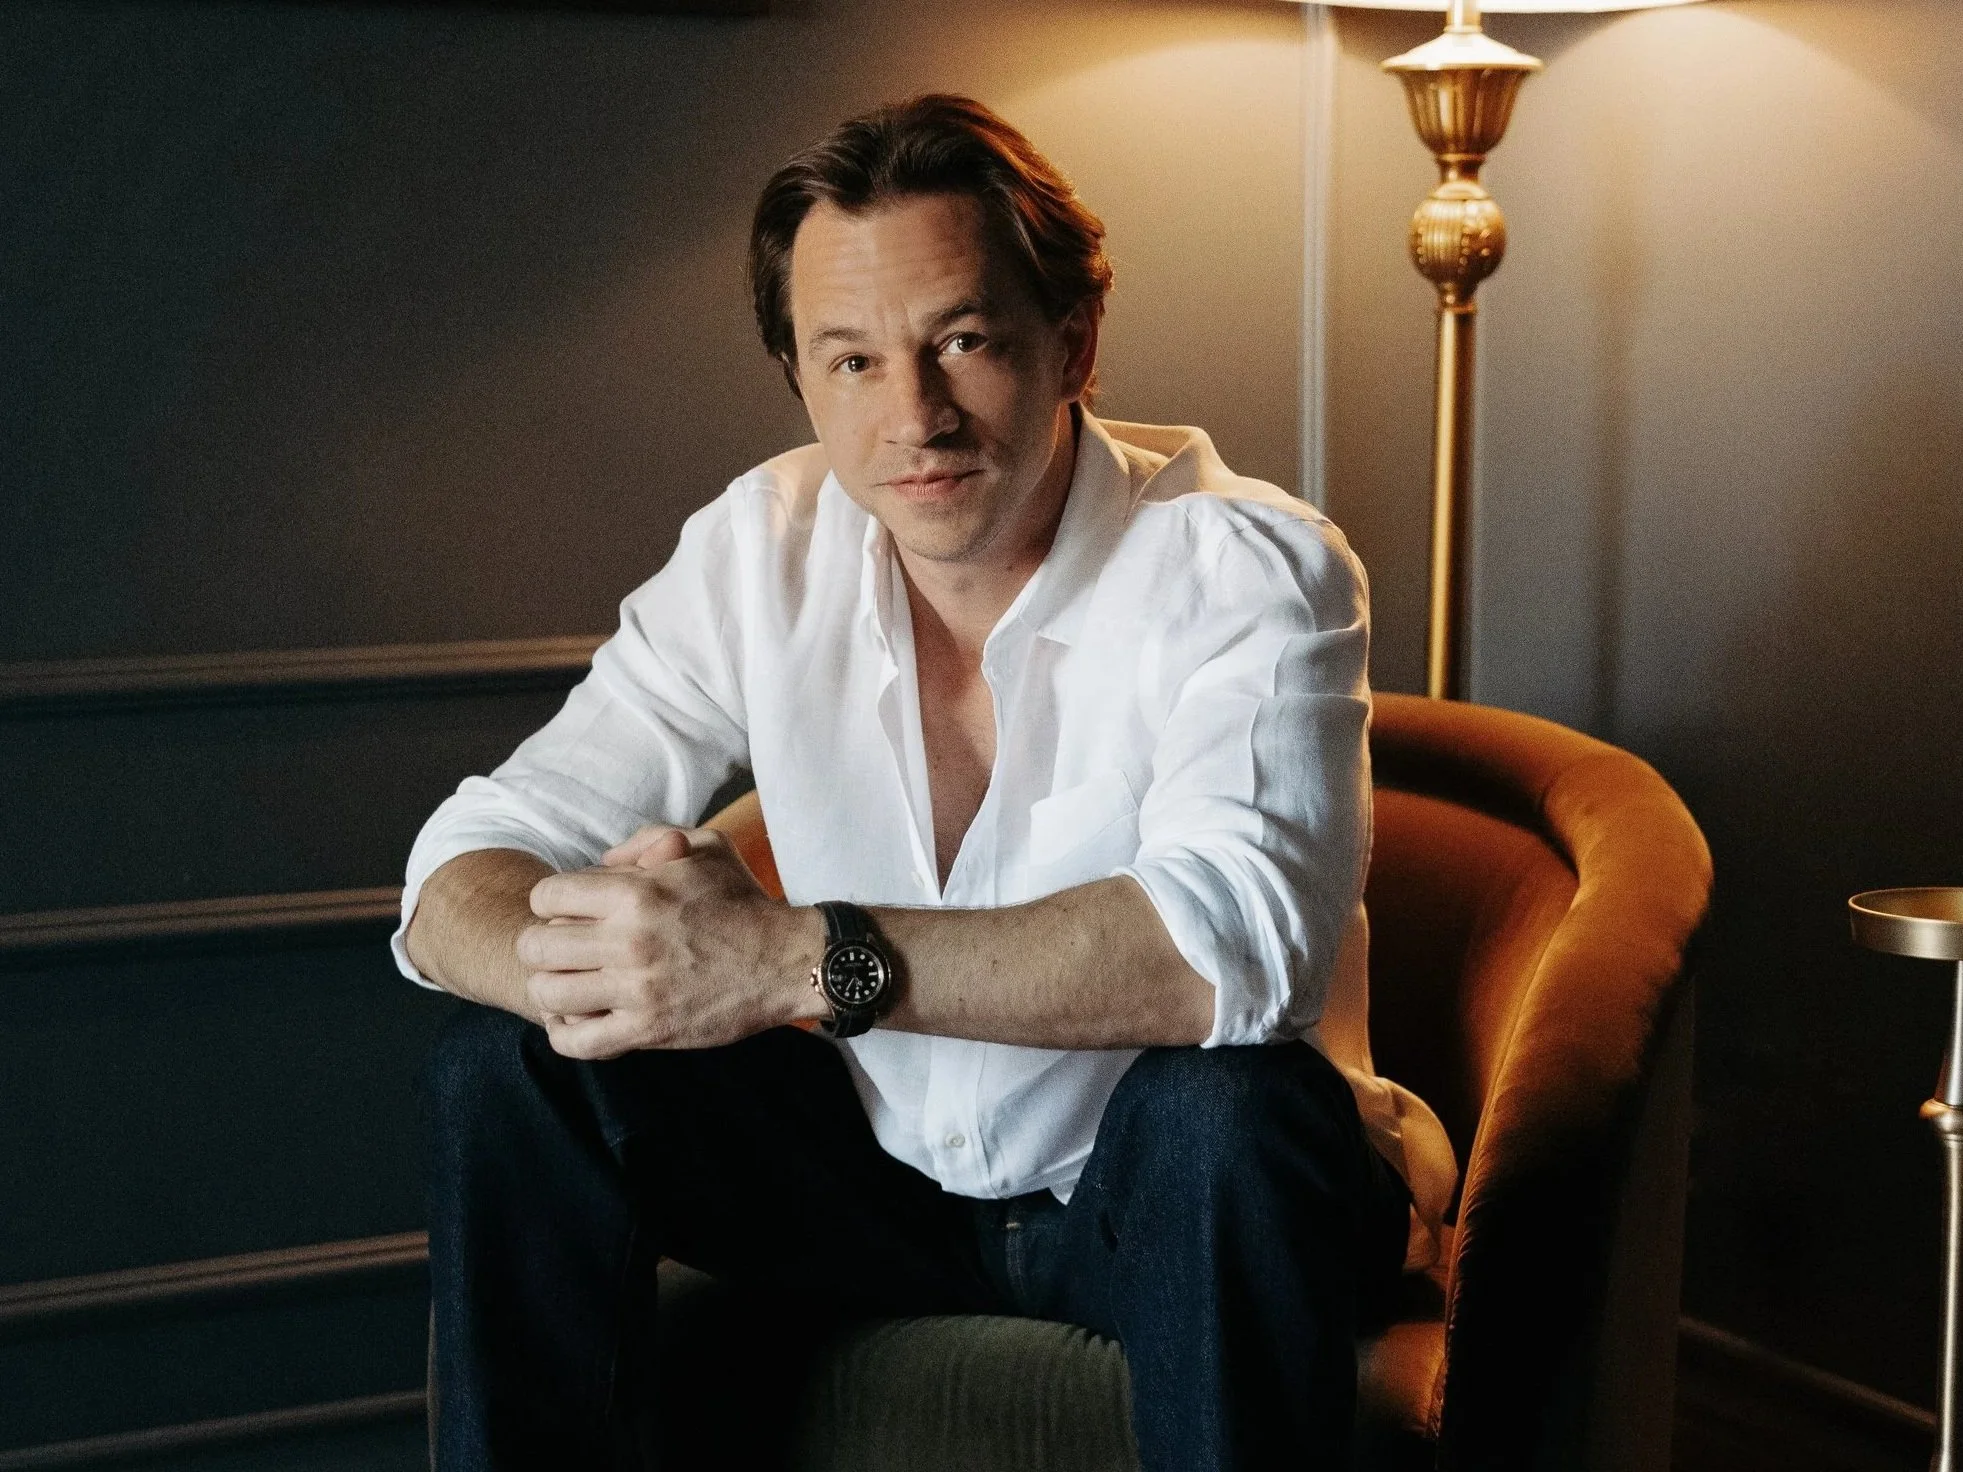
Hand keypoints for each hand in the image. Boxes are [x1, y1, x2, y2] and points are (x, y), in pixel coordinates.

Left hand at [518, 827, 820, 1058]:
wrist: (788, 960)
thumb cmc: (744, 901)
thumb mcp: (706, 847)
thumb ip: (648, 841)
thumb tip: (602, 861)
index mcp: (636, 893)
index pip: (546, 897)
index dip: (551, 902)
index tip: (571, 912)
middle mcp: (629, 941)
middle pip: (536, 946)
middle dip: (542, 945)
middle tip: (564, 950)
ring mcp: (637, 990)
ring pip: (548, 994)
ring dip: (553, 988)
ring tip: (571, 984)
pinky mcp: (649, 1030)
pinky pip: (577, 1042)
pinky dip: (566, 1034)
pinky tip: (580, 1020)